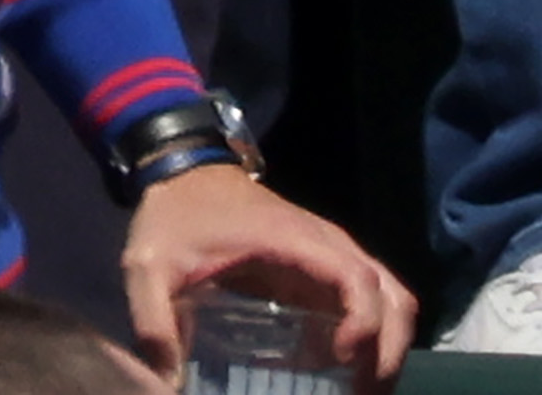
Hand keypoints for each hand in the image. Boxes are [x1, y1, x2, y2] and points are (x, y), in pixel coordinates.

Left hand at [120, 167, 412, 388]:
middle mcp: (326, 244)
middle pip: (393, 297)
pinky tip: (340, 368)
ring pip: (392, 299)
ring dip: (389, 346)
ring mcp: (331, 254)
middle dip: (390, 352)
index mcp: (292, 239)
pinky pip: (370, 301)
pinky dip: (372, 335)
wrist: (181, 169)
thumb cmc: (172, 215)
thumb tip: (167, 385)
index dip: (364, 322)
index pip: (357, 278)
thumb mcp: (149, 265)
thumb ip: (153, 321)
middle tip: (364, 394)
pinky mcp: (325, 267)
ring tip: (362, 389)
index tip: (341, 359)